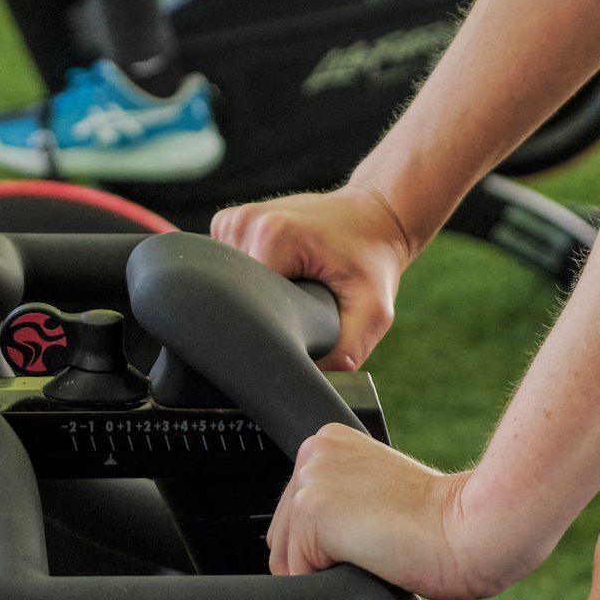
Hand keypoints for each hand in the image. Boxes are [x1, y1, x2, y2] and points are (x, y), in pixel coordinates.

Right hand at [211, 185, 413, 369]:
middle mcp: (245, 222)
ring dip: (254, 297)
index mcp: (272, 235)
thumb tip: (313, 384)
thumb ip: (344, 351)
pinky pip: (227, 266)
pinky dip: (249, 280)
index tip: (293, 334)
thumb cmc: (373, 259)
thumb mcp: (374, 310)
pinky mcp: (232, 223)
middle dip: (261, 314)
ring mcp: (234, 220)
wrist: (373, 215)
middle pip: (232, 293)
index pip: (244, 302)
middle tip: (297, 316)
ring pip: (226, 282)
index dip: (266, 328)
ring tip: (290, 294)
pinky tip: (277, 279)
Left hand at [264, 427, 521, 599]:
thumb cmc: (447, 520)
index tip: (370, 563)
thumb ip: (350, 511)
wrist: (473, 526)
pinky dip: (332, 597)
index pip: (300, 515)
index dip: (331, 553)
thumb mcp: (386, 498)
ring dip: (332, 587)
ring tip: (384, 585)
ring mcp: (309, 479)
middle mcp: (314, 452)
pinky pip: (300, 578)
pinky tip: (377, 586)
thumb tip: (330, 554)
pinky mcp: (309, 510)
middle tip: (382, 579)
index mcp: (332, 444)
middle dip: (329, 572)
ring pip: (290, 562)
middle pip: (287, 538)